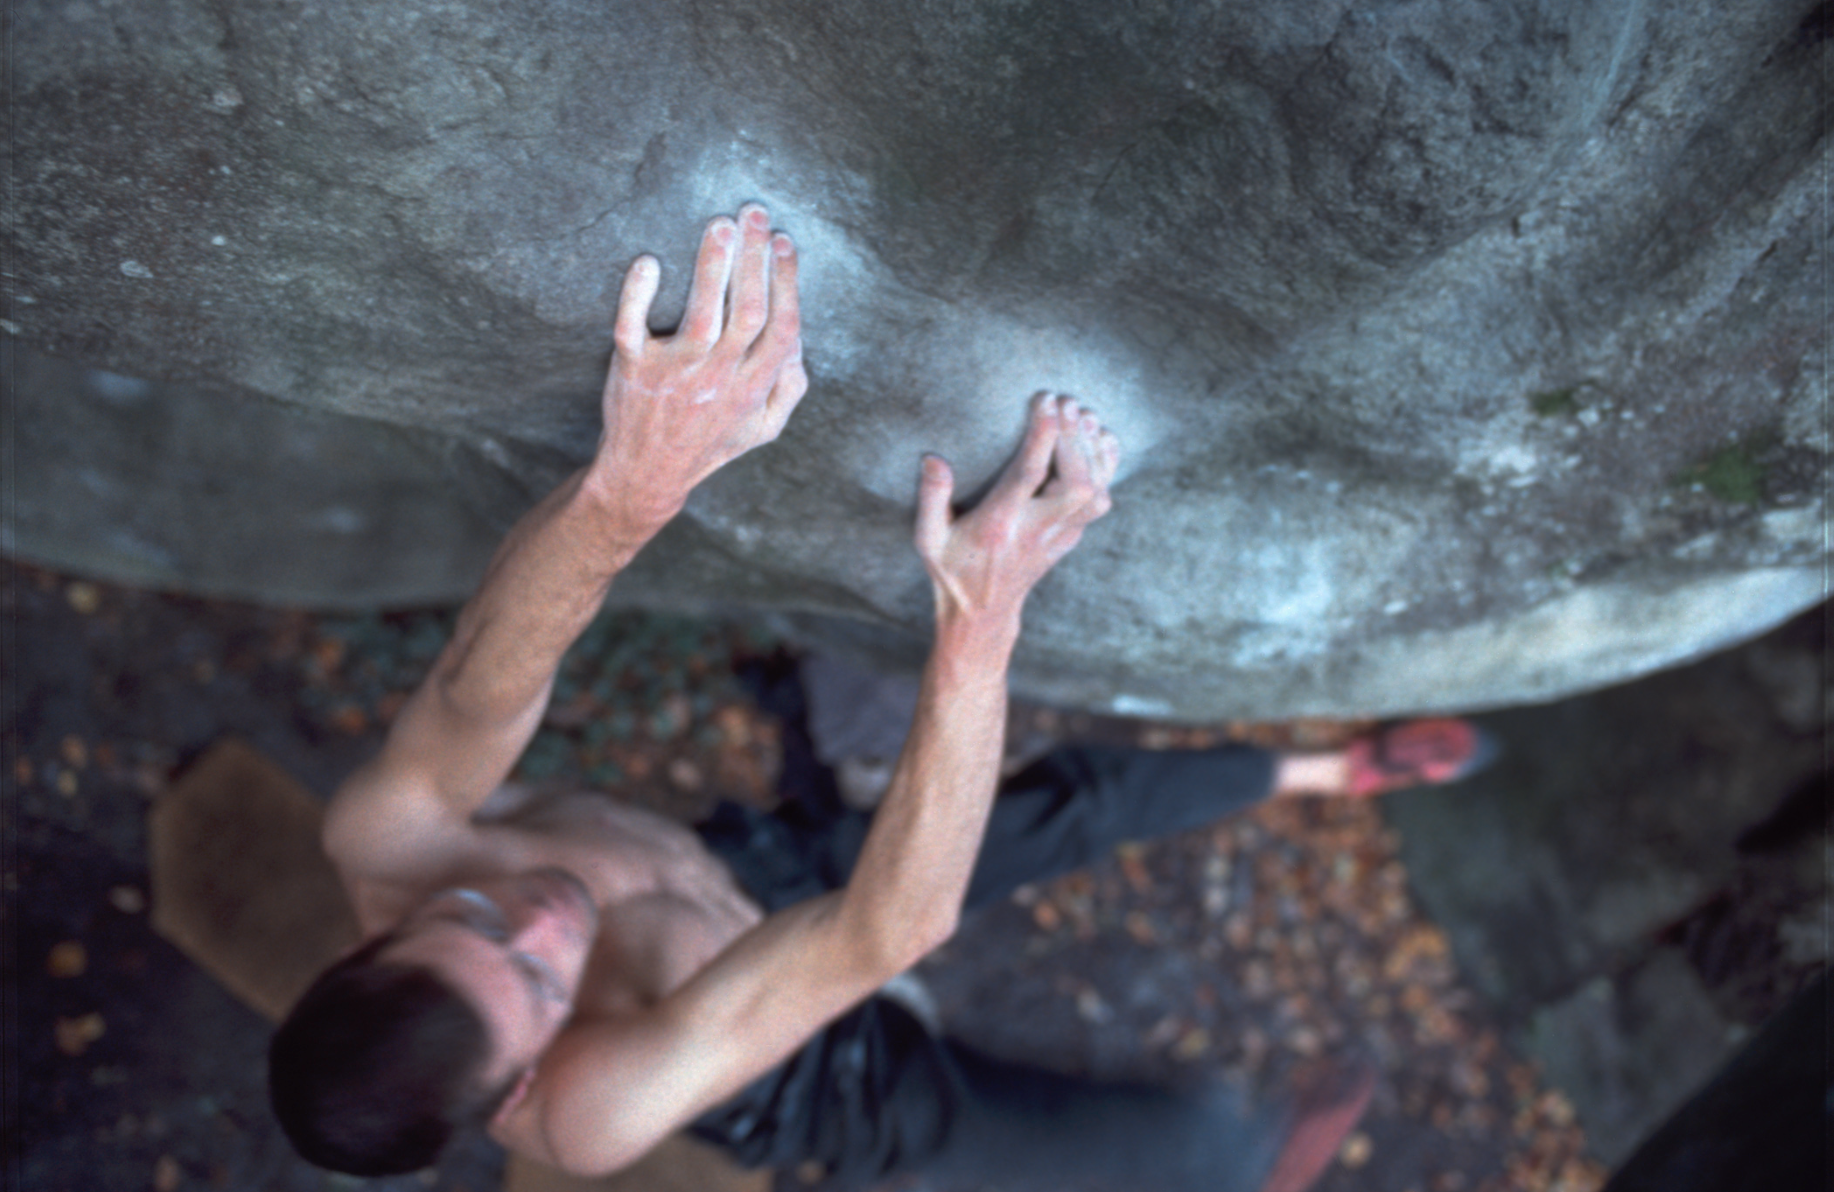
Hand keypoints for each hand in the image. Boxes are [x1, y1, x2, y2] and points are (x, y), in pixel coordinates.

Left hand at [588, 204, 807, 523]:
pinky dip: (638, 293)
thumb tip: (800, 339)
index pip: (782, 326)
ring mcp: (676, 373)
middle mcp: (719, 377)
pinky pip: (632, 326)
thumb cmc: (708, 443)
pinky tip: (649, 262)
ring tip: (721, 224)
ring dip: (713, 264)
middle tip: (754, 212)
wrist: (646, 475)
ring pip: (702, 312)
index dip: (787, 281)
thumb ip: (789, 387)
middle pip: (749, 309)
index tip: (784, 241)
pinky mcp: (634, 369)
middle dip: (756, 256)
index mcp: (753, 387)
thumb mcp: (763, 428)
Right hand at [914, 392, 1119, 630]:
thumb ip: (931, 498)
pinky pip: (1101, 501)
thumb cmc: (952, 570)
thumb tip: (933, 458)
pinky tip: (1100, 437)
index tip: (1045, 398)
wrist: (983, 613)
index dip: (1042, 434)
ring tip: (1082, 414)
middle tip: (1067, 401)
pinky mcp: (1071, 538)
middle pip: (1076, 485)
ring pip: (1097, 495)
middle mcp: (1035, 531)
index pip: (1028, 475)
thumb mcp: (928, 539)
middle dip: (1075, 439)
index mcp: (999, 524)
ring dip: (1094, 452)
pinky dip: (1106, 466)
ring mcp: (1059, 537)